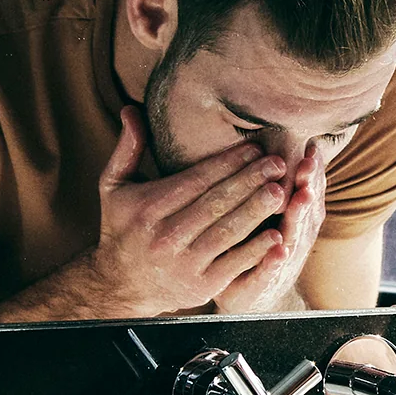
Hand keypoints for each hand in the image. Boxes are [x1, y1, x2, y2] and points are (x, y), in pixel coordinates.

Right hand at [61, 107, 290, 317]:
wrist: (120, 284)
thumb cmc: (122, 227)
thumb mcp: (114, 186)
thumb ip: (127, 148)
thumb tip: (132, 108)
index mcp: (147, 208)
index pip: (195, 180)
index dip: (227, 163)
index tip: (254, 148)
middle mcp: (165, 236)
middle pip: (215, 203)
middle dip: (250, 181)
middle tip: (277, 164)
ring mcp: (184, 263)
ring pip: (227, 232)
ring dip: (257, 210)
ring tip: (281, 191)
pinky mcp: (200, 286)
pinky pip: (233, 265)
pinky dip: (256, 250)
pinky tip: (276, 234)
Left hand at [214, 140, 326, 312]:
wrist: (247, 298)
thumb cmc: (255, 249)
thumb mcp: (266, 217)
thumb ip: (273, 189)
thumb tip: (277, 147)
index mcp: (295, 223)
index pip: (307, 193)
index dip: (312, 173)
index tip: (312, 148)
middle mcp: (295, 241)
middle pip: (305, 211)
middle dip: (309, 187)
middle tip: (309, 165)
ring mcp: (282, 264)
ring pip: (293, 237)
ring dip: (298, 217)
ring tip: (301, 197)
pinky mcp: (263, 285)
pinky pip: (270, 271)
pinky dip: (275, 261)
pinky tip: (279, 250)